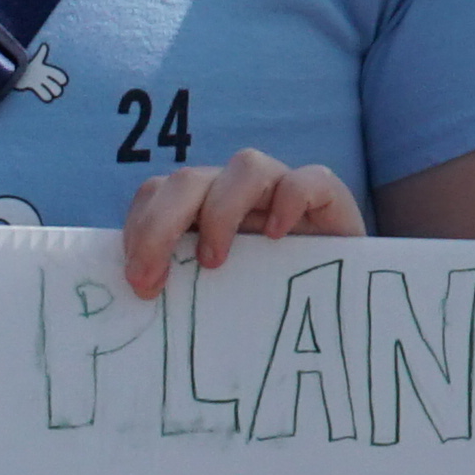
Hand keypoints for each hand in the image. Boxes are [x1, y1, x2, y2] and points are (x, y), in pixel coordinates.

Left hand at [118, 149, 360, 299]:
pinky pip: (307, 179)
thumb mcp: (216, 298)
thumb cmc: (268, 305)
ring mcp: (282, 188)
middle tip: (152, 279)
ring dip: (220, 211)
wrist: (340, 308)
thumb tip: (135, 306)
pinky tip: (276, 236)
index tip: (138, 281)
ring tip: (214, 262)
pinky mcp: (327, 197)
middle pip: (190, 180)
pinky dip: (289, 200)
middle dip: (161, 225)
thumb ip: (181, 290)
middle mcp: (236, 191)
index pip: (157, 193)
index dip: (141, 227)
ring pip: (246, 166)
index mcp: (203, 207)